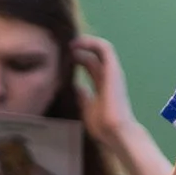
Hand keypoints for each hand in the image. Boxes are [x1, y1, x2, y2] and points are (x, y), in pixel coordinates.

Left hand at [72, 34, 135, 155]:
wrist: (115, 132)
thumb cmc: (102, 126)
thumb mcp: (86, 108)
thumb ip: (82, 96)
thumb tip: (75, 85)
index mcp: (101, 85)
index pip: (89, 65)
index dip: (76, 58)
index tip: (60, 57)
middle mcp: (107, 76)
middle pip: (93, 56)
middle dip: (78, 49)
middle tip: (61, 47)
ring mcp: (112, 72)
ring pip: (101, 48)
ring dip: (85, 42)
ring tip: (69, 42)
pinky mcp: (113, 69)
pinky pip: (105, 48)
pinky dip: (92, 42)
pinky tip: (77, 44)